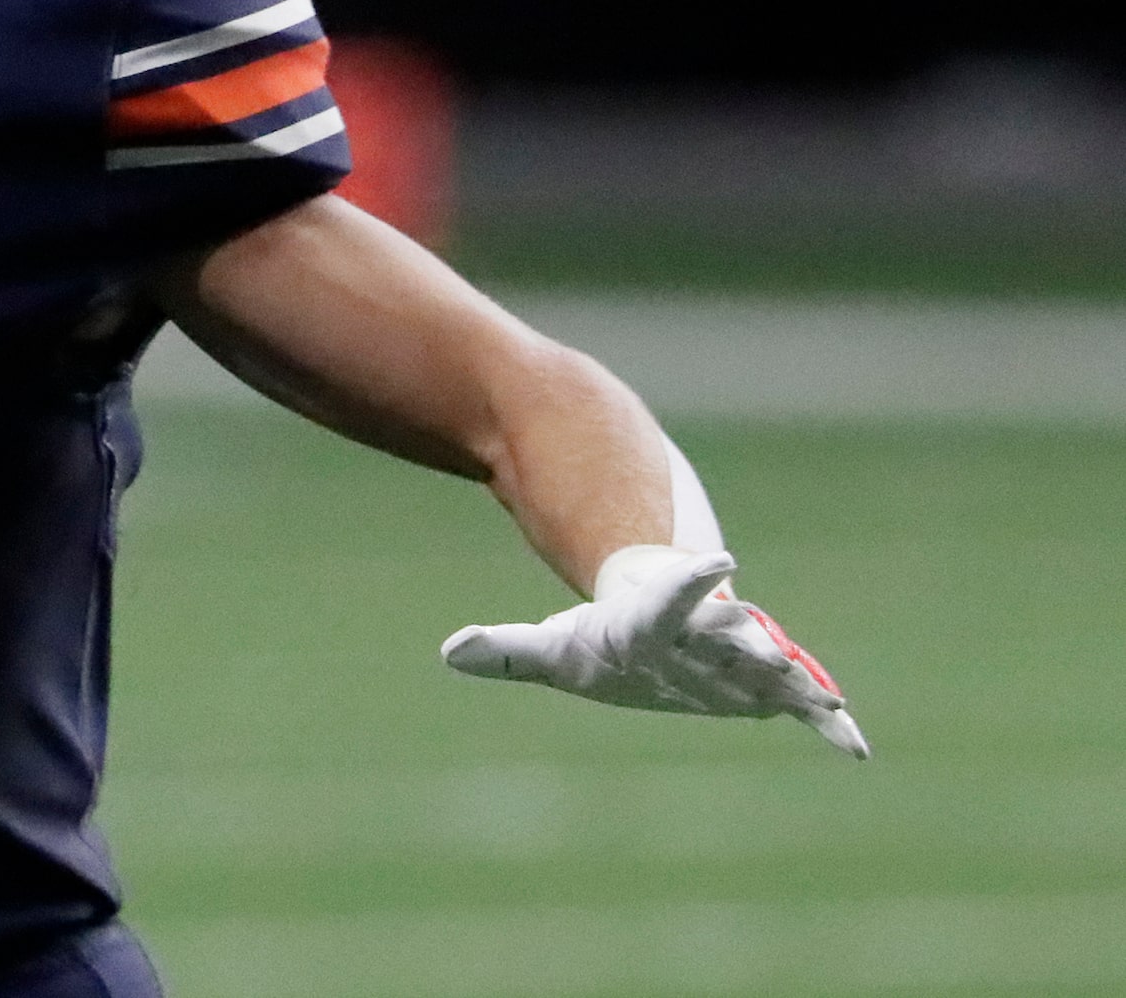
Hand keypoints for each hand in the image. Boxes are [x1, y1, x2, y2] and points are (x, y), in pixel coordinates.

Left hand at [442, 545, 867, 758]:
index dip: (689, 580)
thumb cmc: (602, 636)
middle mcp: (704, 634)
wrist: (653, 620)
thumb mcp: (550, 650)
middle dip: (751, 643)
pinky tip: (855, 747)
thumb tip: (452, 653)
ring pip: (772, 665)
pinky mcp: (762, 688)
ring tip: (824, 697)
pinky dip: (828, 724)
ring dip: (795, 680)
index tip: (720, 559)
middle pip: (730, 634)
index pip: (668, 597)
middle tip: (772, 647)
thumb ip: (507, 651)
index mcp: (652, 621)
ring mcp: (738, 659)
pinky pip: (799, 703)